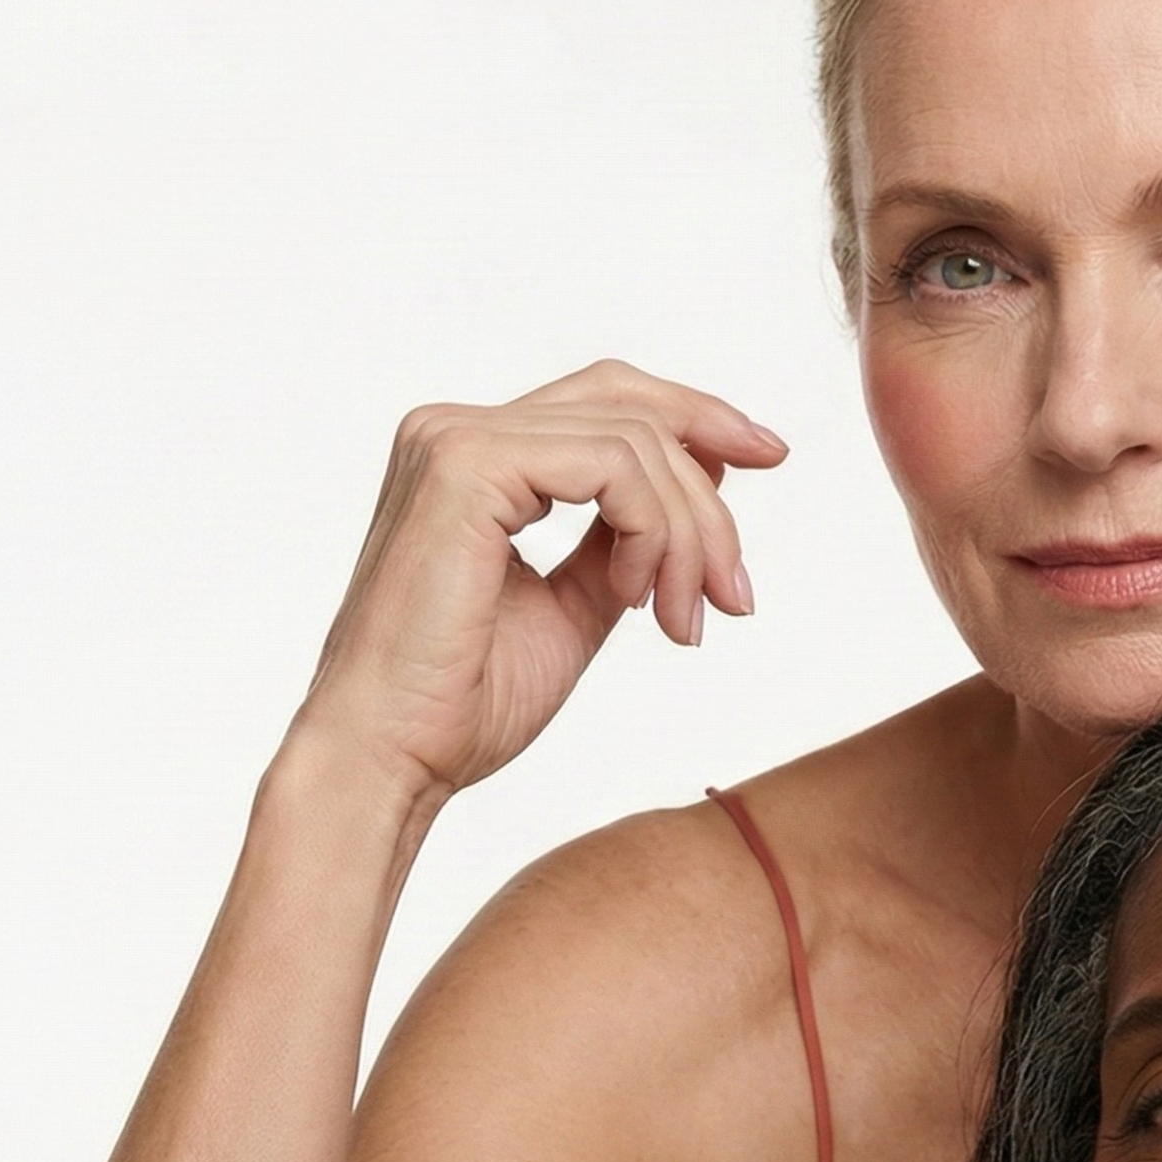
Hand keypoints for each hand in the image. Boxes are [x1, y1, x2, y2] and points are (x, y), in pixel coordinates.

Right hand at [290, 359, 785, 801]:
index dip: (697, 418)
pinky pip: (612, 466)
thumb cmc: (462, 704)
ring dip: (688, 537)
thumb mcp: (574, 607)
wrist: (390, 760)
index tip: (771, 459)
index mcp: (472, 456)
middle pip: (630, 406)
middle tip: (736, 592)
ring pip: (634, 441)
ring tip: (685, 620)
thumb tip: (706, 478)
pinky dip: (654, 532)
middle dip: (709, 491)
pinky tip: (640, 600)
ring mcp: (454, 439)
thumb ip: (624, 540)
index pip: (607, 401)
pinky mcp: (466, 466)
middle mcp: (454, 430)